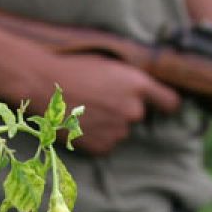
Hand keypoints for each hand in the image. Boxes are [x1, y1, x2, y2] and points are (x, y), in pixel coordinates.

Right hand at [47, 54, 181, 154]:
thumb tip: (146, 93)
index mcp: (138, 85)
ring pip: (120, 130)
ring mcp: (118, 131)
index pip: (171, 103)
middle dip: (125, 110)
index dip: (164, 104)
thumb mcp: (109, 64)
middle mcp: (134, 110)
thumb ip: (132, 80)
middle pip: (139, 116)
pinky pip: (106, 144)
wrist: (41, 86)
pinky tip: (80, 123)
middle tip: (99, 99)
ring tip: (84, 109)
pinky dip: (96, 137)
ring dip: (109, 124)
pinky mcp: (102, 147)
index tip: (159, 105)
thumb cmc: (72, 68)